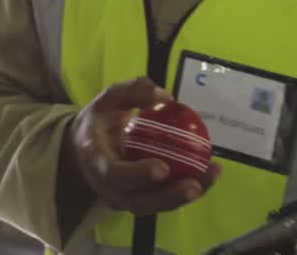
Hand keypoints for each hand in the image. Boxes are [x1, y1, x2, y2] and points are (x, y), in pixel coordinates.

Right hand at [67, 78, 220, 213]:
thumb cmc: (99, 121)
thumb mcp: (109, 99)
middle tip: (195, 184)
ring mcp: (123, 198)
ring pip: (155, 205)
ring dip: (185, 195)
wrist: (85, 148)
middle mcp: (107, 188)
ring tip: (212, 176)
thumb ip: (133, 91)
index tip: (163, 168)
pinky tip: (211, 173)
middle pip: (138, 201)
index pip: (114, 175)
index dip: (138, 175)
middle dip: (169, 196)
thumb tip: (166, 96)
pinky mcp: (139, 201)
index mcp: (95, 161)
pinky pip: (164, 200)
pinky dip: (188, 189)